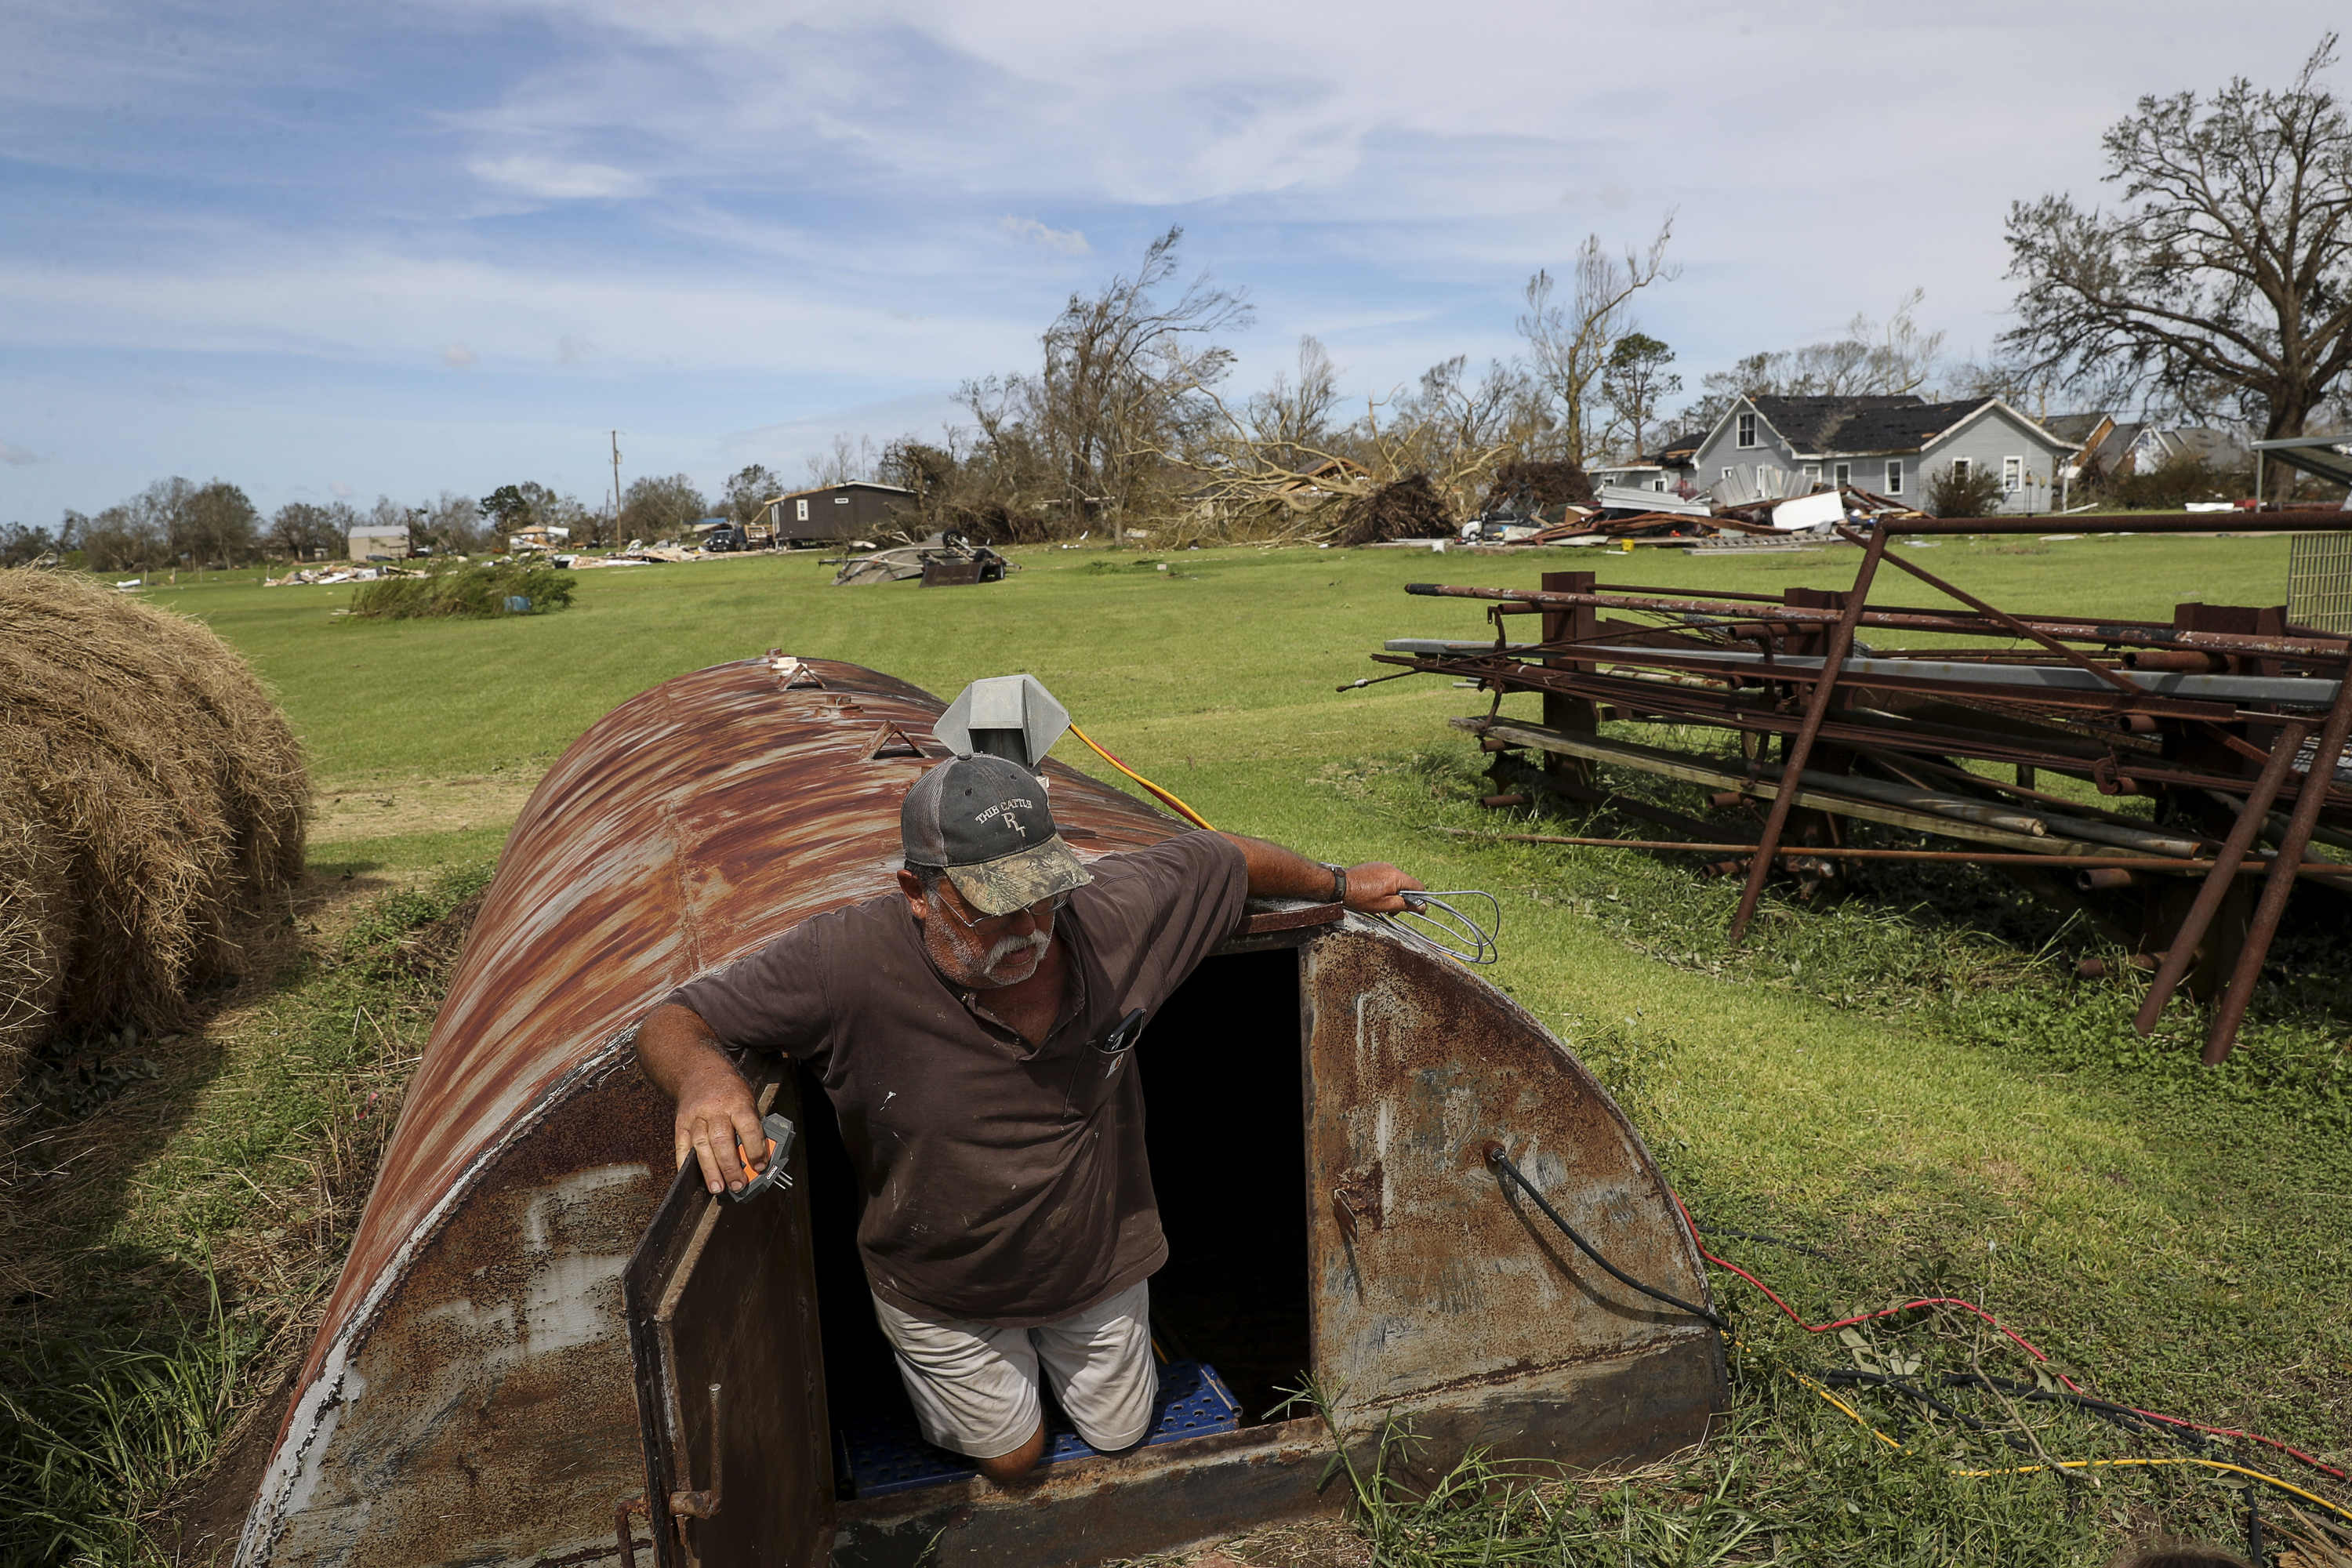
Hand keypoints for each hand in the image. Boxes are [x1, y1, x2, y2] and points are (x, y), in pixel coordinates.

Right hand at [673, 1063, 768, 1194]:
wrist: (699, 1072)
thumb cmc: (728, 1090)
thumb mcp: (747, 1100)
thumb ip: (751, 1127)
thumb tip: (757, 1158)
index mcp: (737, 1103)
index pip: (748, 1127)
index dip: (755, 1149)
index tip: (759, 1165)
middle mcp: (715, 1110)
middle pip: (722, 1140)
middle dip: (730, 1166)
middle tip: (738, 1184)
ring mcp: (696, 1117)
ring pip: (701, 1145)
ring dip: (710, 1170)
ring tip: (717, 1187)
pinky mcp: (681, 1123)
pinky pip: (682, 1146)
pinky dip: (685, 1163)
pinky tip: (690, 1176)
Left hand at [1342, 862, 1422, 913]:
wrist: (1339, 885)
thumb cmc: (1361, 897)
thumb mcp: (1385, 905)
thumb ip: (1405, 905)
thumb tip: (1422, 906)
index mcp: (1397, 877)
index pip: (1418, 886)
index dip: (1419, 899)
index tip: (1415, 909)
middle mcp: (1391, 868)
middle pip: (1407, 884)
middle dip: (1403, 898)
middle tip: (1392, 910)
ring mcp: (1382, 866)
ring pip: (1396, 881)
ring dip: (1393, 893)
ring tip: (1381, 903)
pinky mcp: (1374, 866)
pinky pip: (1386, 877)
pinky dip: (1385, 887)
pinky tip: (1374, 894)